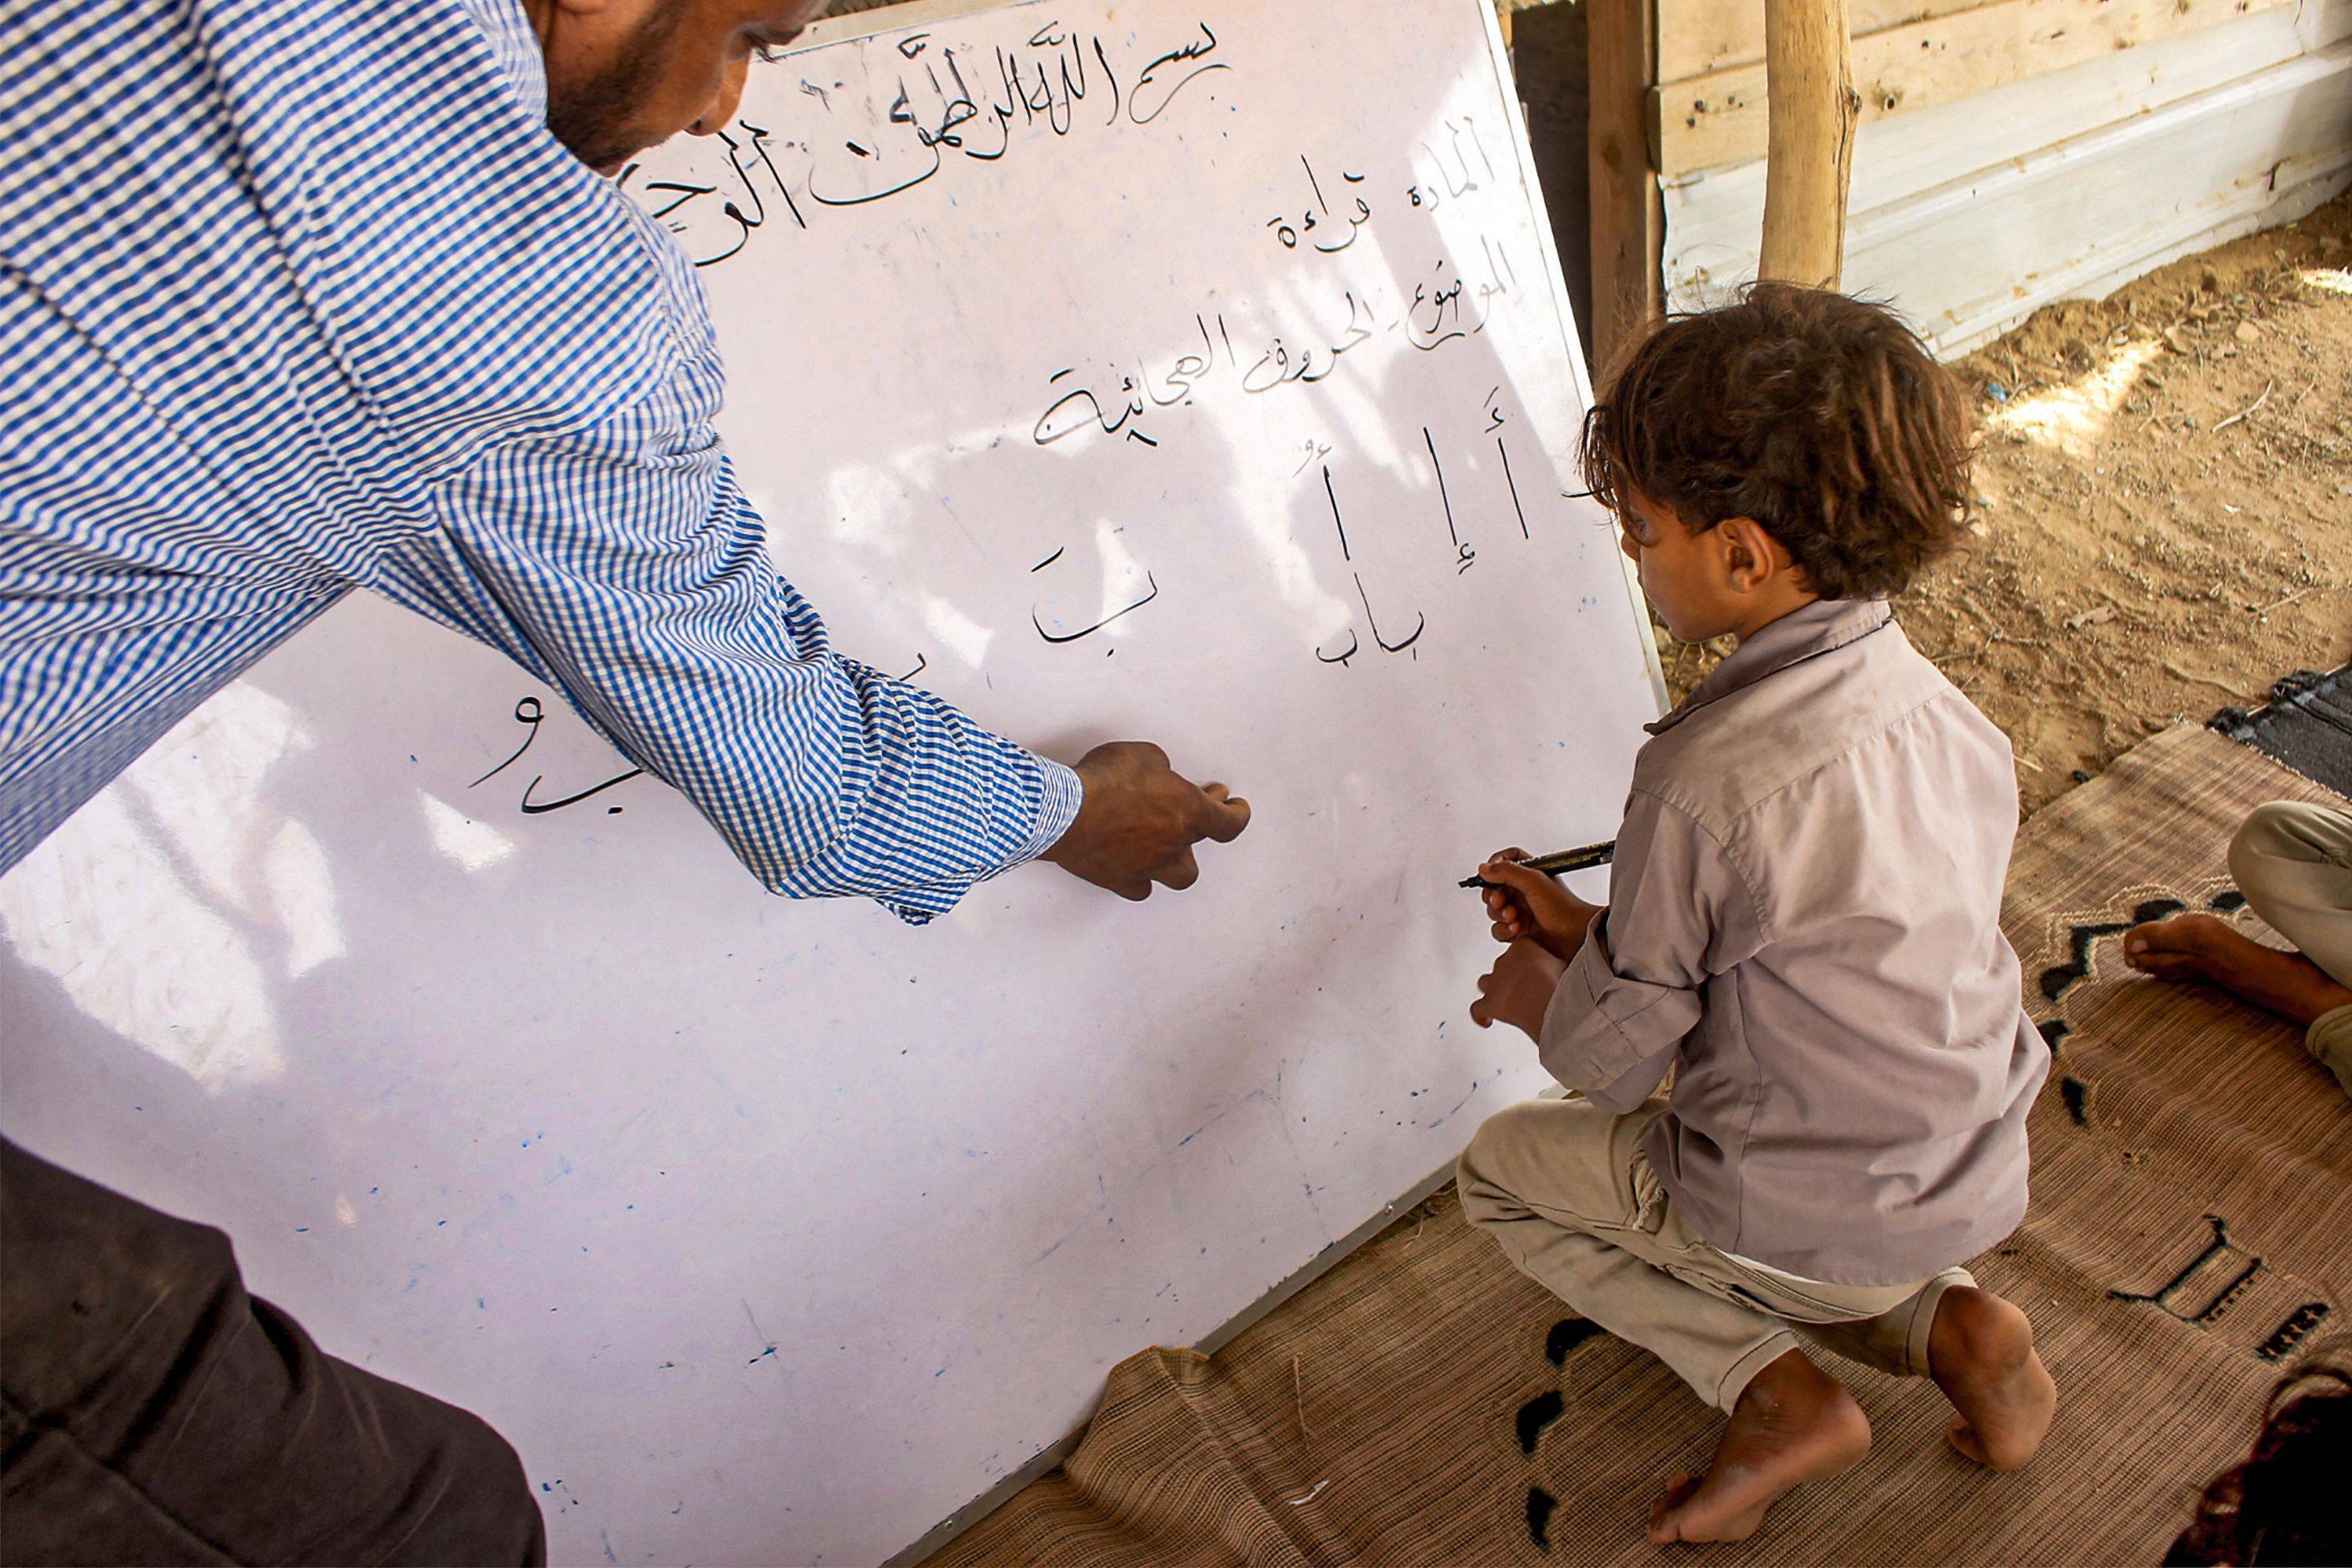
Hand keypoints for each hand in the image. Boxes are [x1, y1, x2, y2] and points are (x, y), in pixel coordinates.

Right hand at [1043, 742, 1250, 899]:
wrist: (1065, 811)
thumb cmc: (1105, 780)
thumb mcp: (1144, 756)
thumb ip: (1161, 770)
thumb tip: (1159, 775)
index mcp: (1189, 813)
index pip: (1229, 823)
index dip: (1237, 815)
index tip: (1236, 808)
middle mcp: (1173, 845)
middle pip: (1199, 850)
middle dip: (1197, 834)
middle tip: (1189, 820)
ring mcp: (1147, 867)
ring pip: (1177, 877)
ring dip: (1176, 863)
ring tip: (1168, 851)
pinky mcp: (1118, 879)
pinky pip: (1139, 887)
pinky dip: (1140, 878)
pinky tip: (1135, 869)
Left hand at [1470, 938, 1566, 1040]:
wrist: (1548, 1001)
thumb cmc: (1563, 983)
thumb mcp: (1569, 964)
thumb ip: (1563, 962)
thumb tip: (1580, 963)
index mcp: (1523, 947)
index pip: (1521, 948)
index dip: (1530, 959)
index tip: (1540, 971)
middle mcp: (1504, 960)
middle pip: (1504, 964)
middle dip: (1514, 976)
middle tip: (1530, 991)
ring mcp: (1495, 982)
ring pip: (1486, 982)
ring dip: (1495, 990)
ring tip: (1507, 1001)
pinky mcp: (1490, 1003)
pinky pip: (1476, 1009)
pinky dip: (1481, 1015)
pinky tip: (1487, 1022)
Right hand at [1479, 847, 1601, 962]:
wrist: (1577, 937)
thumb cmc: (1564, 908)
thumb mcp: (1535, 882)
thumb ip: (1508, 871)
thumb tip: (1484, 868)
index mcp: (1530, 874)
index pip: (1507, 859)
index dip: (1496, 863)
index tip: (1489, 871)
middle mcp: (1523, 891)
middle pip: (1493, 888)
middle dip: (1493, 896)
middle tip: (1501, 901)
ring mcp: (1520, 911)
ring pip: (1493, 910)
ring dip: (1499, 914)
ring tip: (1514, 918)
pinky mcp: (1518, 931)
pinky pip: (1498, 930)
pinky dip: (1504, 930)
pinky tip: (1517, 930)